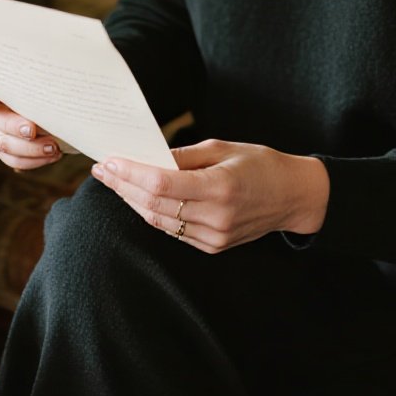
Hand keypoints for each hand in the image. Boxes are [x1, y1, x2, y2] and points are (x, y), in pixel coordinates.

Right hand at [0, 78, 61, 171]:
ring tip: (51, 147)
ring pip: (2, 143)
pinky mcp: (8, 146)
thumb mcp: (38, 71)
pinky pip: (13, 158)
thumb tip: (50, 65)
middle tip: (32, 130)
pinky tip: (52, 154)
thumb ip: (36, 69)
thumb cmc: (45, 79)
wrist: (54, 98)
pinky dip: (33, 159)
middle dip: (13, 126)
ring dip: (28, 148)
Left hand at [90, 139, 329, 251]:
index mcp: (219, 187)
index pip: (161, 185)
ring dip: (133, 202)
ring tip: (115, 182)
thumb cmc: (261, 164)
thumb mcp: (224, 148)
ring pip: (159, 221)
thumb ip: (184, 156)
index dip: (130, 174)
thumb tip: (148, 157)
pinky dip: (152, 214)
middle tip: (102, 170)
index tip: (108, 161)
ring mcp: (214, 236)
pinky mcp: (213, 246)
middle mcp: (215, 216)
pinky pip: (173, 230)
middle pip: (153, 205)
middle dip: (123, 186)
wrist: (293, 196)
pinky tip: (139, 199)